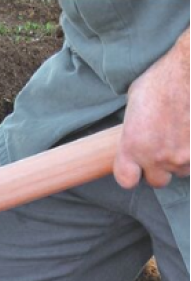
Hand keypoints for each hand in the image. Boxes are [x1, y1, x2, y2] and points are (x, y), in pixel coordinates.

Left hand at [114, 30, 189, 188]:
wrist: (187, 69)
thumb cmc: (161, 80)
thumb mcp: (134, 106)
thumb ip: (133, 131)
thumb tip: (136, 137)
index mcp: (131, 147)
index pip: (127, 180)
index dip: (133, 174)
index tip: (137, 168)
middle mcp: (154, 157)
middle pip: (157, 180)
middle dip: (161, 168)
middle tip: (165, 148)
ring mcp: (180, 156)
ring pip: (181, 171)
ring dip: (181, 158)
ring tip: (182, 134)